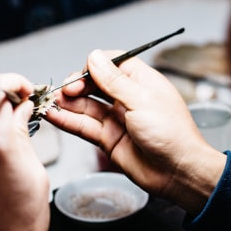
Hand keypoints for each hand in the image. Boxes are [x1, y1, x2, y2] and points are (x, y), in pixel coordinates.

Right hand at [45, 49, 226, 213]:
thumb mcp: (141, 100)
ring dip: (68, 103)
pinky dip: (68, 121)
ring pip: (86, 106)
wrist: (178, 172)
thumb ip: (114, 81)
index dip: (95, 66)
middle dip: (78, 85)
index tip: (83, 72)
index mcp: (142, 82)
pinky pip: (84, 127)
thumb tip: (94, 57)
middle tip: (67, 90)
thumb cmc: (172, 135)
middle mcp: (128, 99)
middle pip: (95, 84)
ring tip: (52, 102)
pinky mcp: (108, 139)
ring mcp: (117, 119)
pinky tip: (54, 115)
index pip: (112, 64)